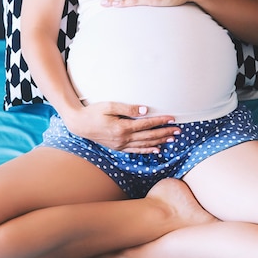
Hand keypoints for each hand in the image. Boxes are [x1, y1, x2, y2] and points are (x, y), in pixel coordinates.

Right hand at [63, 102, 178, 153]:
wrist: (79, 124)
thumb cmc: (94, 111)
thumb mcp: (110, 106)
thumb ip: (129, 108)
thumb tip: (146, 111)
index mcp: (122, 127)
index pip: (147, 124)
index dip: (161, 121)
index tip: (172, 118)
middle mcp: (123, 138)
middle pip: (149, 136)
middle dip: (165, 133)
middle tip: (178, 130)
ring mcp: (121, 145)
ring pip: (145, 144)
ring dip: (160, 142)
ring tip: (172, 139)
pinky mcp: (118, 147)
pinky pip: (136, 151)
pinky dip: (148, 150)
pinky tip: (157, 149)